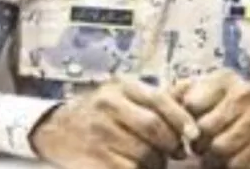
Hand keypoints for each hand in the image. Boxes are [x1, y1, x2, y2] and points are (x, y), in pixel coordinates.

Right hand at [30, 76, 199, 168]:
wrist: (56, 128)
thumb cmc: (99, 111)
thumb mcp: (123, 94)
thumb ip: (155, 96)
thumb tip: (190, 89)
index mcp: (120, 87)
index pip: (158, 99)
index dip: (180, 117)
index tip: (194, 133)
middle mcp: (109, 106)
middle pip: (154, 127)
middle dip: (171, 143)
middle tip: (177, 151)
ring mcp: (99, 133)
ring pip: (143, 152)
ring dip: (156, 161)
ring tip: (153, 160)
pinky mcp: (94, 159)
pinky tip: (135, 165)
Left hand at [172, 70, 249, 168]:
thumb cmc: (229, 102)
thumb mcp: (210, 88)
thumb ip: (183, 91)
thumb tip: (160, 100)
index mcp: (226, 79)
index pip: (191, 103)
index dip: (186, 117)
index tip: (190, 122)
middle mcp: (245, 95)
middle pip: (204, 129)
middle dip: (197, 140)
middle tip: (200, 141)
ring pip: (219, 149)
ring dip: (212, 155)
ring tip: (214, 149)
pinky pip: (237, 165)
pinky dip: (229, 165)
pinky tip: (231, 156)